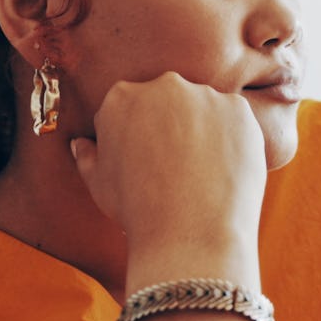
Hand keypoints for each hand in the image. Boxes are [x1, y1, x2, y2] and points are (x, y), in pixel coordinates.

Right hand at [69, 72, 267, 275]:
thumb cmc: (138, 211)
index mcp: (121, 97)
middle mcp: (163, 85)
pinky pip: (233, 119)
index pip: (129, 106)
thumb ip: (88, 156)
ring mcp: (205, 95)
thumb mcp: (99, 184)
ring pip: (203, 108)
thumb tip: (82, 143)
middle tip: (176, 165)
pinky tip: (222, 168)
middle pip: (167, 100)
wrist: (190, 235)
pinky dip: (230, 138)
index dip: (136, 135)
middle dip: (170, 125)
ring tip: (202, 171)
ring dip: (202, 130)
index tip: (145, 161)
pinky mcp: (238, 109)